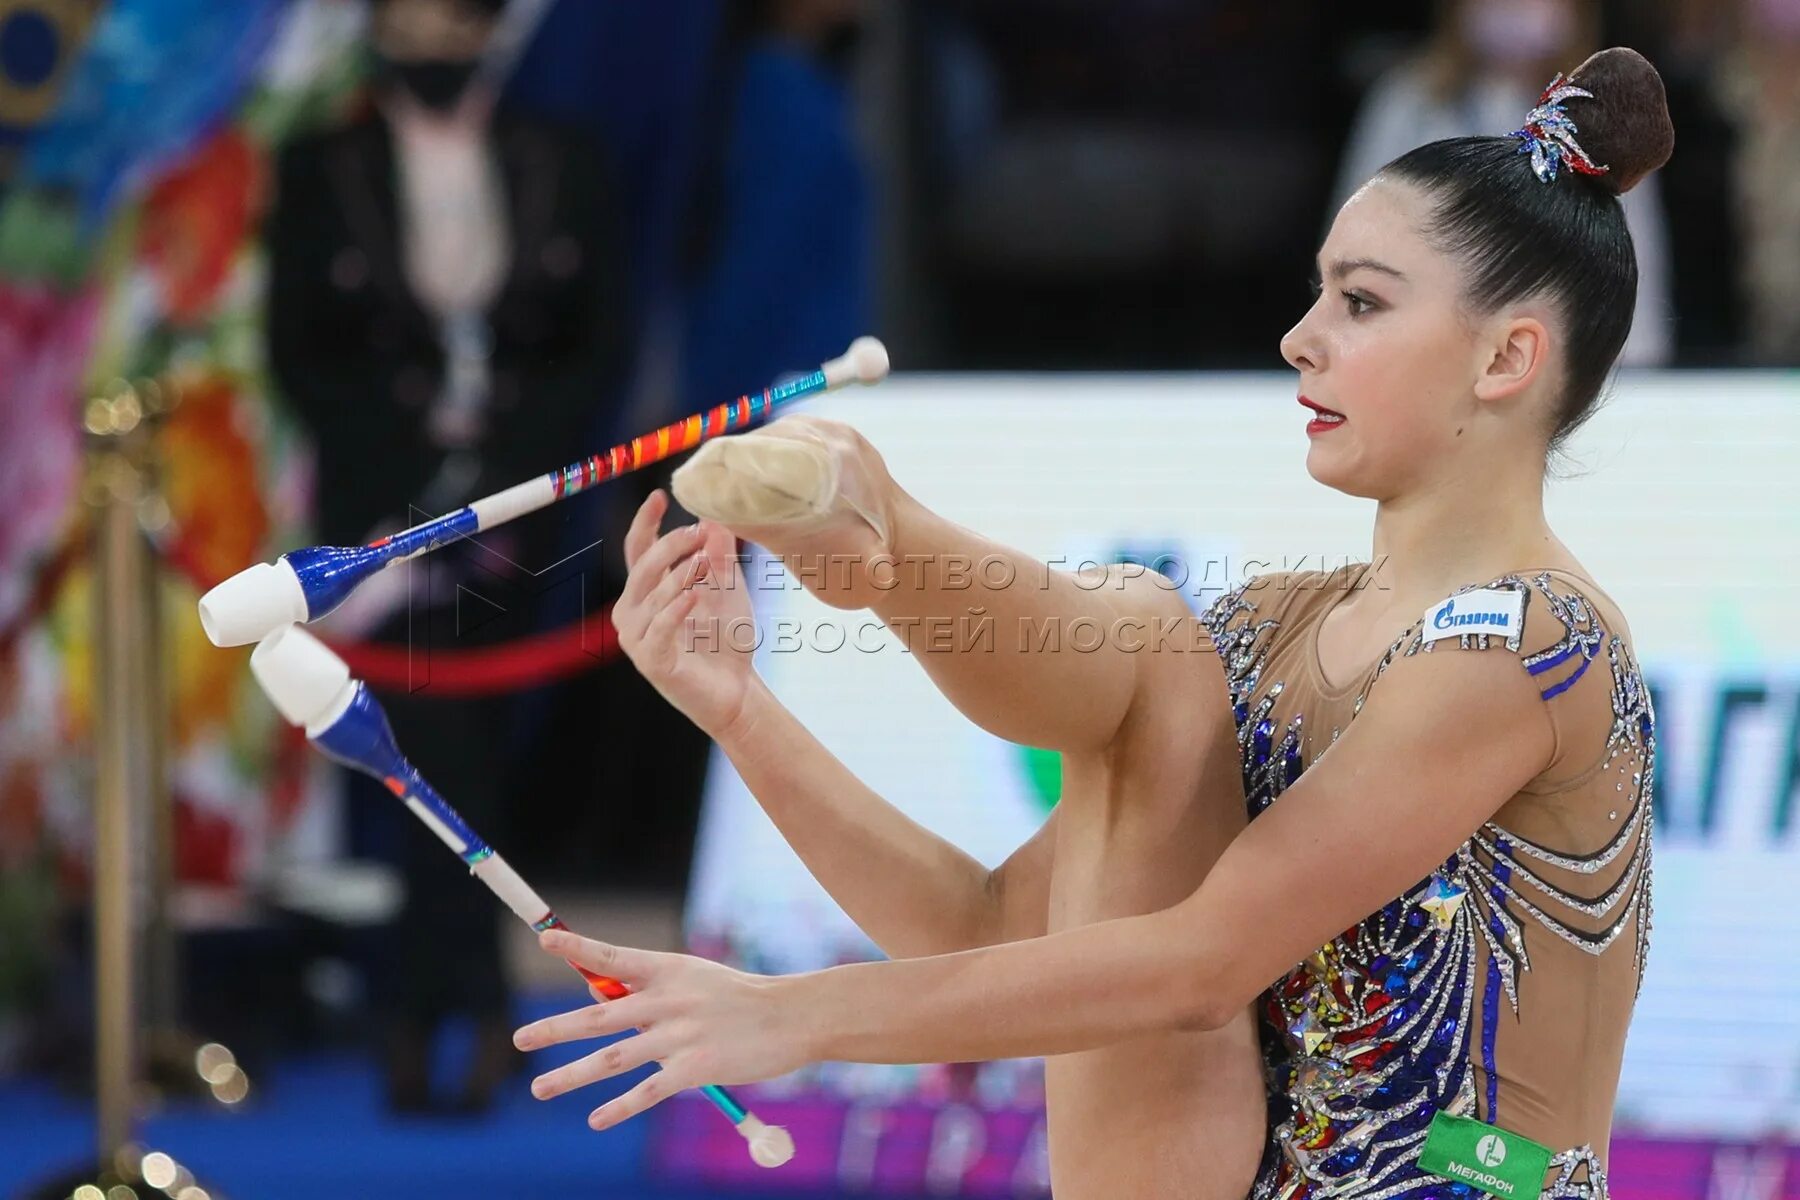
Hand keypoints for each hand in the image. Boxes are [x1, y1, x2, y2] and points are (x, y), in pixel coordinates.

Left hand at [513, 930, 811, 1130]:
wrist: (792, 1017)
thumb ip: (651, 992)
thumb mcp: (695, 980)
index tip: (544, 939)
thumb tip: (600, 1000)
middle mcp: (669, 999)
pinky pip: (648, 1090)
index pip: (613, 958)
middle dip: (556, 1027)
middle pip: (601, 1014)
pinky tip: (596, 1120)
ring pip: (615, 1057)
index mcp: (668, 970)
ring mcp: (681, 1034)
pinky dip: (620, 1107)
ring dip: (572, 1075)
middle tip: (520, 1037)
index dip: (577, 948)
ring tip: (540, 1088)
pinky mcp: (697, 1068)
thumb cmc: (740, 999)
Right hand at [613, 489, 757, 736]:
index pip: (638, 549)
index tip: (660, 495)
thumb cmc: (727, 640)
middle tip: (696, 532)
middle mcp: (634, 612)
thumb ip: (719, 556)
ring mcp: (638, 638)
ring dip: (677, 577)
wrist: (737, 689)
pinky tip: (694, 596)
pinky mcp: (651, 662)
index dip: (645, 521)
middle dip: (668, 546)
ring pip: (650, 596)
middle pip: (642, 567)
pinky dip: (676, 609)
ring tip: (702, 563)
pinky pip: (659, 629)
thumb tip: (712, 518)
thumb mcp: (727, 589)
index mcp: (648, 591)